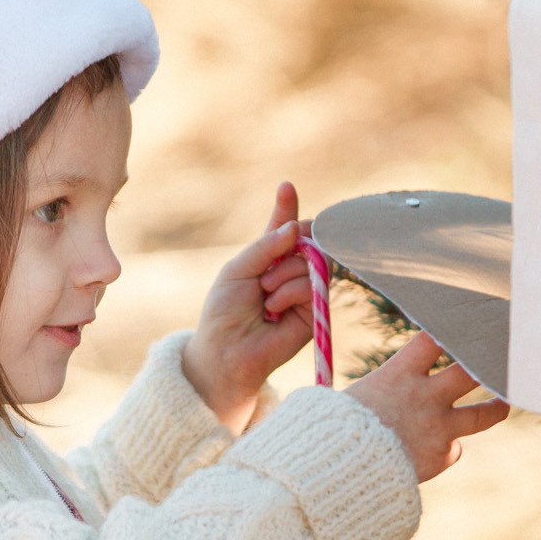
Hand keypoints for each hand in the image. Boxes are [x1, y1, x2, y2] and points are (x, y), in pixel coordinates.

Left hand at [183, 182, 315, 433]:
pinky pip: (314, 285)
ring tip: (264, 298)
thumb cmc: (224, 311)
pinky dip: (290, 292)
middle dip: (287, 250)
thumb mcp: (238, 270)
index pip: (285, 228)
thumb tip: (296, 227)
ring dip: (284, 276)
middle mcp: (291, 272)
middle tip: (264, 276)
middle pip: (308, 241)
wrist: (226, 352)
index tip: (285, 187)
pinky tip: (273, 310)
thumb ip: (266, 245)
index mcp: (270, 259)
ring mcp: (306, 291)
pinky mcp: (316, 312)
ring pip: (313, 262)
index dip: (287, 209)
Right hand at [344, 331, 510, 482]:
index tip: (465, 326)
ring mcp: (438, 427)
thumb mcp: (353, 396)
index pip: (435, 338)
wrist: (339, 472)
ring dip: (496, 409)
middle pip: (470, 372)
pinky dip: (444, 450)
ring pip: (483, 414)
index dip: (451, 330)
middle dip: (485, 365)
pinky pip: (452, 450)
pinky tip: (426, 454)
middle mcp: (426, 396)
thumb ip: (382, 387)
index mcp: (399, 373)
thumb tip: (382, 385)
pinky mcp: (440, 457)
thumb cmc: (334, 431)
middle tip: (497, 361)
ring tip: (503, 405)